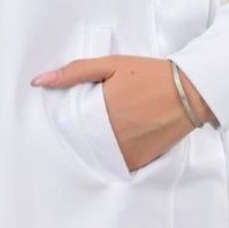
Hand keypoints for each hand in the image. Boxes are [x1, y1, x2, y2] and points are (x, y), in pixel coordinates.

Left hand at [30, 54, 216, 171]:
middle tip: (105, 113)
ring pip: (97, 153)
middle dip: (85, 129)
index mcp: (99, 112)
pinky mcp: (139, 162)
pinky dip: (115, 152)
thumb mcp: (111, 65)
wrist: (190, 91)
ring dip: (99, 143)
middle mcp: (110, 137)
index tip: (82, 107)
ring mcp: (125, 153)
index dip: (72, 115)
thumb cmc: (150, 74)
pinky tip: (125, 135)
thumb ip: (74, 72)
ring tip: (117, 123)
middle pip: (82, 139)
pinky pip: (116, 162)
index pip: (69, 122)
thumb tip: (38, 81)